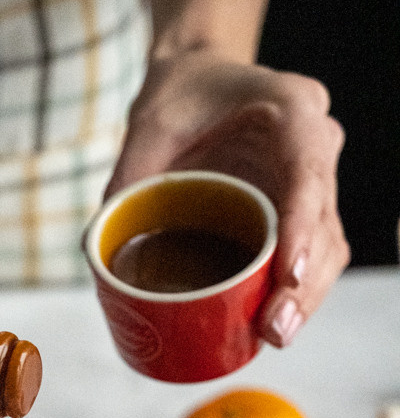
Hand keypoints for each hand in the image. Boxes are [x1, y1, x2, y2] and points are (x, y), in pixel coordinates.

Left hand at [107, 51, 349, 346]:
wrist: (198, 81)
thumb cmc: (179, 97)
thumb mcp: (147, 128)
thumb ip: (124, 181)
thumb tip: (92, 249)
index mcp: (291, 111)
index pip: (306, 175)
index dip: (301, 228)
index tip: (287, 275)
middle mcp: (315, 145)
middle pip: (323, 224)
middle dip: (303, 284)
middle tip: (274, 329)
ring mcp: (313, 181)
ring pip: (325, 247)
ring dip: (305, 298)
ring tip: (273, 336)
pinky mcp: (300, 212)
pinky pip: (310, 256)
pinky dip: (295, 293)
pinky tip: (272, 325)